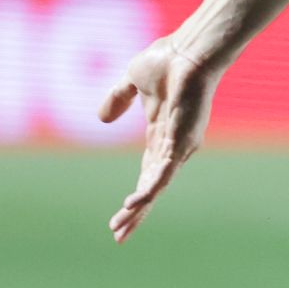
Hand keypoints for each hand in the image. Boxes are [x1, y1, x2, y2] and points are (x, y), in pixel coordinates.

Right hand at [99, 31, 223, 241]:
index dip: (135, 198)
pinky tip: (135, 203)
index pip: (146, 174)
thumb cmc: (166, 60)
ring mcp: (178, 146)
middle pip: (151, 189)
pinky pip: (164, 172)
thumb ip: (117, 99)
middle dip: (135, 214)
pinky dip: (149, 189)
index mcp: (160, 136)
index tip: (120, 217)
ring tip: (120, 228)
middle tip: (119, 236)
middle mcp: (171, 147)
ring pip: (156, 187)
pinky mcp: (182, 141)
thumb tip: (101, 119)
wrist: (187, 52)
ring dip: (138, 209)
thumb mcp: (130, 81)